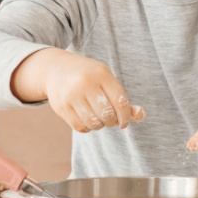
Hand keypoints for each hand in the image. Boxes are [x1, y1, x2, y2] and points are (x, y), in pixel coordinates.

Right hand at [14, 48, 142, 132]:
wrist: (56, 69)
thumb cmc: (89, 76)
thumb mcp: (106, 79)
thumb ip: (122, 98)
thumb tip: (140, 116)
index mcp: (101, 74)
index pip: (120, 101)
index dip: (126, 116)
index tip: (124, 121)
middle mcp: (85, 83)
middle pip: (107, 114)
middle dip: (112, 121)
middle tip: (110, 118)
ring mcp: (71, 95)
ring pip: (94, 123)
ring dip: (100, 125)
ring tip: (98, 117)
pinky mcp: (61, 107)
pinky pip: (81, 127)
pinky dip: (88, 127)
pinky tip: (88, 119)